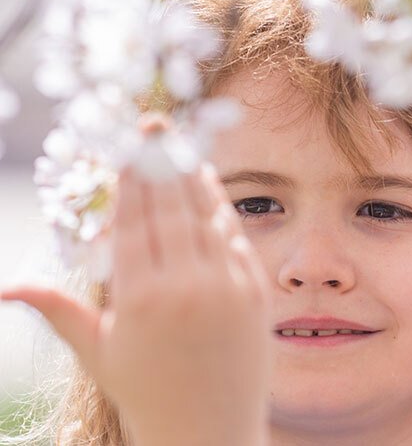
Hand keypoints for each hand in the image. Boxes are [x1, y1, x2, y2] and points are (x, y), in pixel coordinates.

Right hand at [2, 164, 271, 445]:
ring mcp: (227, 289)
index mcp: (140, 298)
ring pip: (207, 218)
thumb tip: (3, 289)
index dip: (129, 178)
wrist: (208, 431)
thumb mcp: (97, 351)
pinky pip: (237, 241)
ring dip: (194, 178)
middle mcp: (187, 287)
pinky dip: (223, 211)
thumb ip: (57, 310)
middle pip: (170, 208)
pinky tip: (211, 190)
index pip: (132, 222)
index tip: (125, 145)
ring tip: (180, 147)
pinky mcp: (256, 295)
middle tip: (152, 125)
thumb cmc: (145, 392)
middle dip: (159, 161)